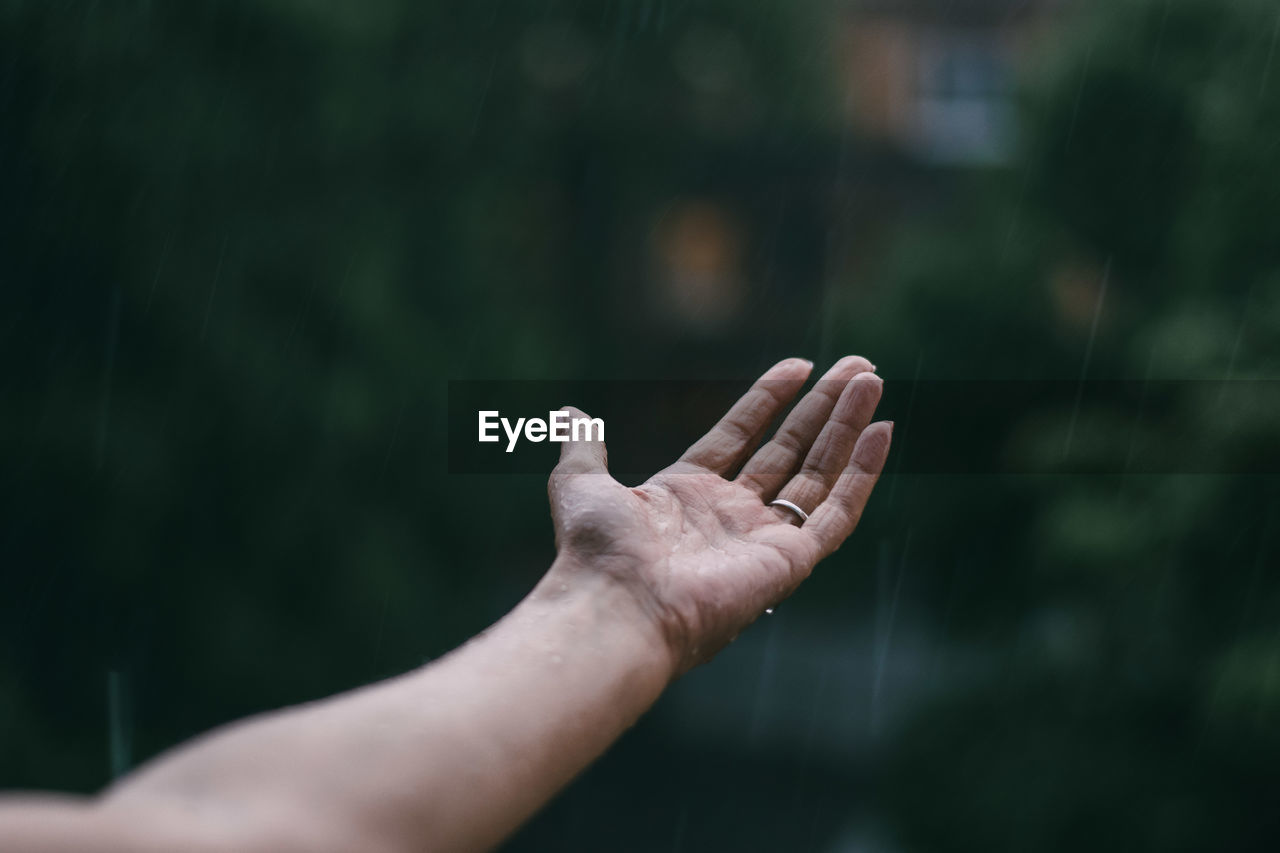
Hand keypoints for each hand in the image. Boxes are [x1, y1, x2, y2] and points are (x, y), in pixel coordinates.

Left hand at [545, 356, 891, 673]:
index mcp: (689, 495)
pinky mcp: (790, 560)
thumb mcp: (581, 482)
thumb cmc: (597, 551)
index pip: (742, 435)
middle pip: (791, 449)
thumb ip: (584, 445)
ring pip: (819, 472)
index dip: (771, 399)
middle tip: (860, 367)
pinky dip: (862, 473)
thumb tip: (570, 409)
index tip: (800, 364)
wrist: (616, 604)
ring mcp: (764, 538)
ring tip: (873, 379)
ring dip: (848, 426)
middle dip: (824, 407)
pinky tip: (882, 432)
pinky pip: (837, 512)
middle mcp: (731, 515)